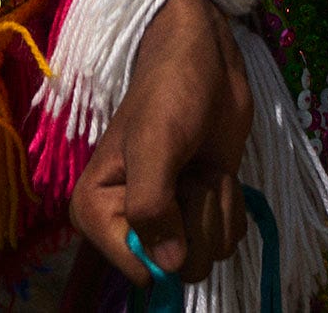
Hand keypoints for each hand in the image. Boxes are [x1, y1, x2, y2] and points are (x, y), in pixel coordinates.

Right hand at [71, 0, 254, 289]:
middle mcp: (128, 224)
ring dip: (216, 204)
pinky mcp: (201, 210)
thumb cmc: (170, 91)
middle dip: (197, 217)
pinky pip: (229, 236)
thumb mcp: (154, 144)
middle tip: (189, 171)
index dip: (167, 241)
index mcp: (96, 213)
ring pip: (209, 251)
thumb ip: (151, 207)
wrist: (205, 58)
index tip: (174, 194)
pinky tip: (215, 169)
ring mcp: (169, 220)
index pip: (138, 269)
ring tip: (199, 163)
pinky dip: (231, 202)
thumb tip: (167, 268)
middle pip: (180, 267)